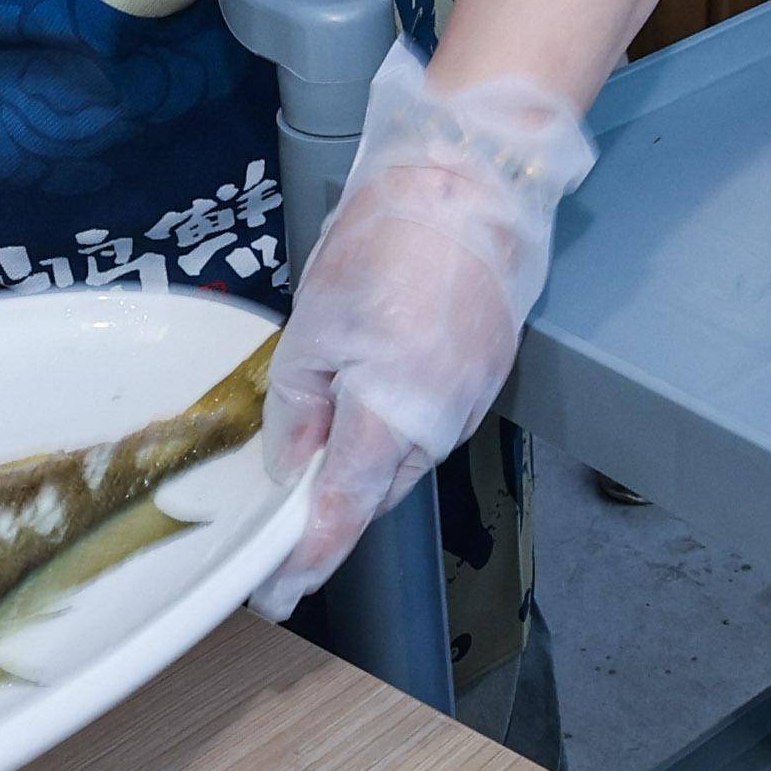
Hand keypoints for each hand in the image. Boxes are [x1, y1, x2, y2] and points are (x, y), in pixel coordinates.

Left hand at [250, 47, 591, 615]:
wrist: (473, 178)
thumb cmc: (390, 237)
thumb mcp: (313, 323)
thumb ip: (298, 406)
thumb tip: (293, 461)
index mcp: (392, 415)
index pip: (342, 514)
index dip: (307, 559)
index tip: (279, 592)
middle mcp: (442, 422)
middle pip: (379, 489)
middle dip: (337, 500)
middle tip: (288, 504)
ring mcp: (475, 397)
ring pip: (408, 452)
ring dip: (370, 451)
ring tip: (332, 413)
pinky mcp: (491, 369)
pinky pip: (436, 416)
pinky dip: (402, 414)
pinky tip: (378, 377)